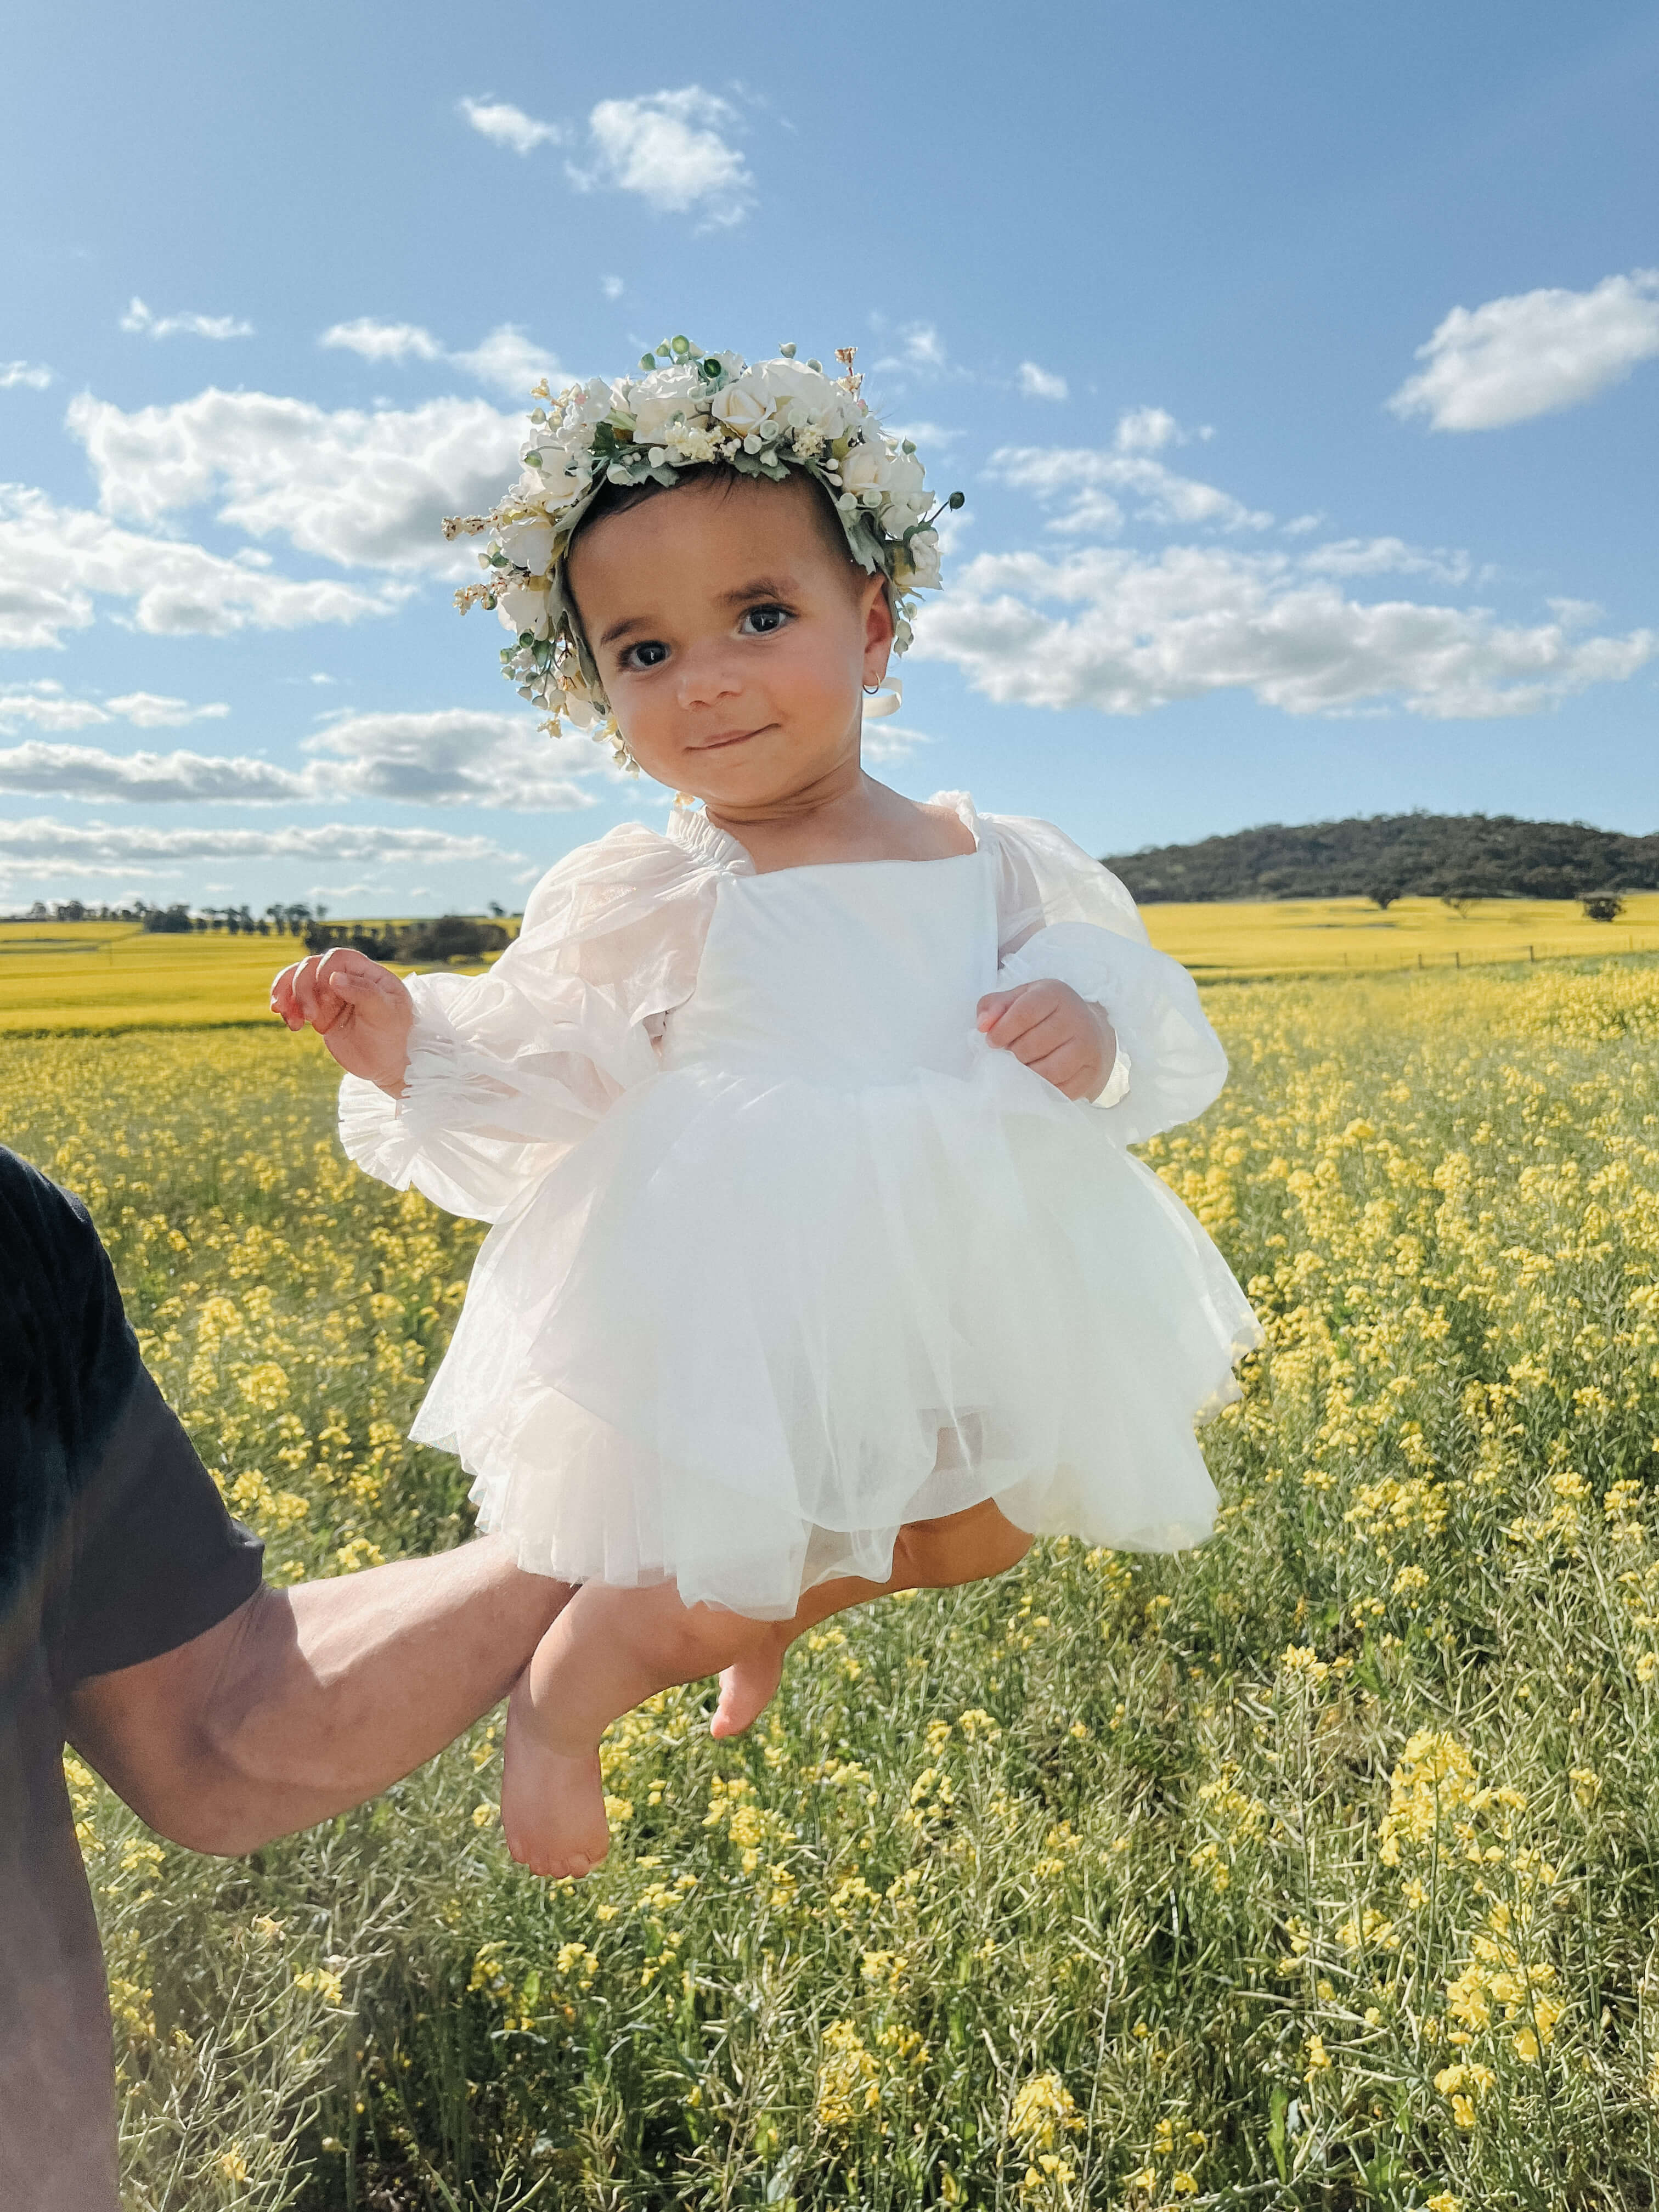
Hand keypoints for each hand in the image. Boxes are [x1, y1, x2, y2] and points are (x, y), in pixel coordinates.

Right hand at [270, 947, 414, 1095]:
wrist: (387, 1066)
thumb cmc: (394, 1038)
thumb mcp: (386, 1015)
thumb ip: (364, 993)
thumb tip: (334, 977)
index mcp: (369, 974)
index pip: (340, 957)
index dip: (325, 970)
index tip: (326, 995)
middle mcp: (348, 979)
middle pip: (313, 966)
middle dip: (303, 988)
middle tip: (309, 1016)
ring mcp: (331, 994)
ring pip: (298, 979)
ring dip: (287, 995)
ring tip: (291, 1021)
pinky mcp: (319, 1010)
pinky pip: (294, 999)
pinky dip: (285, 1005)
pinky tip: (286, 1019)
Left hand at [976, 978, 1114, 1100]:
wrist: (1087, 1030)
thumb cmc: (1044, 1014)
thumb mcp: (1019, 1000)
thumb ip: (994, 1006)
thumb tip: (983, 1025)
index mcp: (1054, 993)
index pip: (1024, 1012)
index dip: (1002, 1030)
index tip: (992, 1041)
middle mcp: (1076, 1017)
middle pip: (1033, 1044)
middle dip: (1013, 1054)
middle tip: (1010, 1055)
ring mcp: (1087, 1046)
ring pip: (1048, 1070)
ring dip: (1027, 1074)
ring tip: (1022, 1068)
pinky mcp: (1092, 1071)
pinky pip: (1061, 1090)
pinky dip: (1044, 1090)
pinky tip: (1038, 1080)